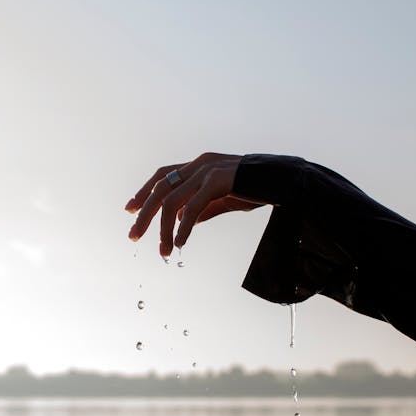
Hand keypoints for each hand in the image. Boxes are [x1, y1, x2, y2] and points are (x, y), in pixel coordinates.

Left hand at [125, 153, 262, 257]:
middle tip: (133, 237)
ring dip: (163, 229)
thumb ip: (204, 208)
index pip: (163, 176)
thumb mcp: (224, 199)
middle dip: (144, 214)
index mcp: (199, 165)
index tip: (129, 209)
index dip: (144, 192)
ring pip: (172, 200)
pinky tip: (180, 243)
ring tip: (163, 251)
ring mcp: (208, 171)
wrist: (286, 180)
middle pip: (160, 188)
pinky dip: (183, 227)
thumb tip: (184, 222)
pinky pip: (192, 208)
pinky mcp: (218, 181)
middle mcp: (199, 164)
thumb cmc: (258, 189)